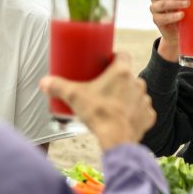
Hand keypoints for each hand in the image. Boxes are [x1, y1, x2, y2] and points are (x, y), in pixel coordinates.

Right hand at [40, 53, 154, 150]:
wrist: (116, 139)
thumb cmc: (98, 114)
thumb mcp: (74, 97)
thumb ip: (58, 87)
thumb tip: (44, 82)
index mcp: (122, 72)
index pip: (122, 55)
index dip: (114, 57)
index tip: (104, 63)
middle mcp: (137, 82)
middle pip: (127, 76)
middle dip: (116, 80)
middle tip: (102, 88)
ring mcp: (145, 99)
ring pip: (135, 93)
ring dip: (126, 96)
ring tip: (111, 104)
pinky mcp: (148, 115)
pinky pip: (142, 110)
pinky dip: (133, 113)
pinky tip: (123, 117)